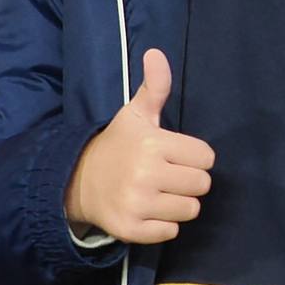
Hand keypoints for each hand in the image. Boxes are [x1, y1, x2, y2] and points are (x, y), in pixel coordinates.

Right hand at [63, 48, 213, 244]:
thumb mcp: (136, 114)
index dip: (194, 157)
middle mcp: (146, 174)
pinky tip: (148, 210)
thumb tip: (155, 52)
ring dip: (178, 204)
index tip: (174, 155)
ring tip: (157, 193)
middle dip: (189, 181)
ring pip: (190, 210)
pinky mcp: (131, 229)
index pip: (206, 157)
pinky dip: (163, 225)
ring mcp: (137, 204)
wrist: (78, 180)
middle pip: (202, 185)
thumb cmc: (118, 145)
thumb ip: (155, 86)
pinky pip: (171, 232)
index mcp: (153, 144)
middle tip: (166, 175)